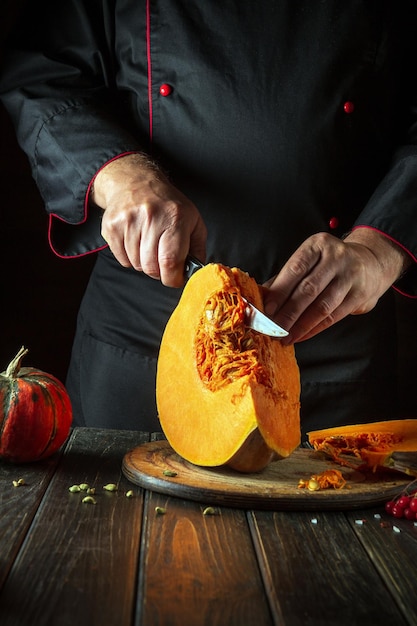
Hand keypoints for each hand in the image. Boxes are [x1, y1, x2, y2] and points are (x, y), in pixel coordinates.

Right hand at [92, 153, 206, 286]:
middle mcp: (150, 217)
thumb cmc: (167, 204)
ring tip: (149, 246)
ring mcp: (128, 221)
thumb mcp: (192, 220)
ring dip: (144, 263)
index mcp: (174, 217)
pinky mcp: (111, 226)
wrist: (135, 182)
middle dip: (159, 272)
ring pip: (136, 264)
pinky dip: (130, 258)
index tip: (175, 279)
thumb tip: (196, 272)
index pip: (170, 260)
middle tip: (162, 262)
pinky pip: (122, 259)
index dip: (173, 278)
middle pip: (151, 267)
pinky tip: (136, 243)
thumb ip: (198, 248)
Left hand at [263, 230, 411, 343]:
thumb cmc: (329, 264)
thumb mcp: (310, 261)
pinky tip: (301, 335)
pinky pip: (334, 316)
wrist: (371, 263)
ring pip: (322, 306)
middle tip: (272, 329)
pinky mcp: (360, 295)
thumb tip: (262, 298)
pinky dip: (315, 329)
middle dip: (288, 313)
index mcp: (318, 245)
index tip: (267, 310)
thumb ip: (286, 278)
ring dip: (301, 325)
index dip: (280, 291)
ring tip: (285, 337)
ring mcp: (351, 276)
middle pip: (308, 289)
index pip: (295, 269)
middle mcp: (336, 257)